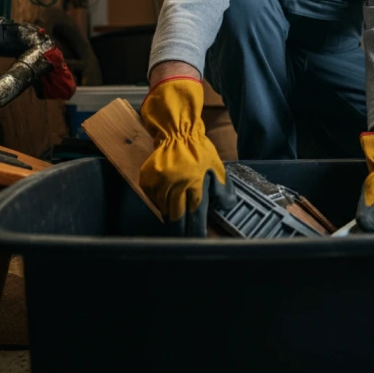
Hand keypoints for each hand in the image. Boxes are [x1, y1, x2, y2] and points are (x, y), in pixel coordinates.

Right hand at [140, 76, 236, 235]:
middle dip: (180, 232)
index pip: (195, 218)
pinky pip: (152, 199)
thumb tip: (226, 208)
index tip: (196, 242)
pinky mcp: (147, 180)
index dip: (195, 233)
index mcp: (194, 185)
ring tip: (176, 221)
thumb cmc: (199, 150)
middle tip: (183, 240)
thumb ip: (222, 190)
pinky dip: (159, 202)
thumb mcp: (216, 168)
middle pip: (176, 219)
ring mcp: (159, 184)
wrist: (177, 130)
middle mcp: (175, 187)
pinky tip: (166, 200)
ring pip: (163, 210)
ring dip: (170, 216)